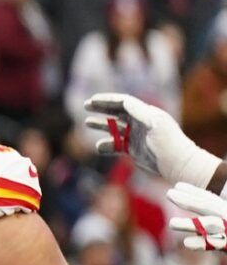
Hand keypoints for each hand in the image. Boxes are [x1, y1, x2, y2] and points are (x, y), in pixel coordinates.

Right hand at [83, 94, 220, 186]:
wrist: (176, 164)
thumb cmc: (168, 142)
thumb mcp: (155, 124)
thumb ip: (139, 112)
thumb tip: (124, 101)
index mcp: (146, 113)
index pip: (124, 102)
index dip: (108, 100)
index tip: (93, 100)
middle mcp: (140, 122)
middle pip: (117, 112)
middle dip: (102, 108)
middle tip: (86, 105)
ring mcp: (136, 136)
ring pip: (114, 128)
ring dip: (101, 124)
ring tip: (87, 122)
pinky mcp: (133, 149)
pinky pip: (116, 145)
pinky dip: (106, 146)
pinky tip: (98, 147)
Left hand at [167, 181, 226, 250]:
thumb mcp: (223, 221)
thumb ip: (214, 220)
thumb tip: (199, 226)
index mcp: (226, 211)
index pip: (210, 200)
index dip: (194, 192)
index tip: (177, 186)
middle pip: (208, 207)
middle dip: (189, 200)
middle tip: (169, 193)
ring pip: (211, 225)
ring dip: (191, 224)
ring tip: (171, 223)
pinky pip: (217, 243)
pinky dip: (202, 244)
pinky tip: (186, 243)